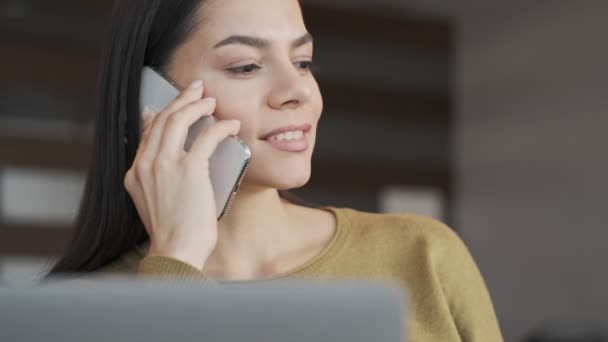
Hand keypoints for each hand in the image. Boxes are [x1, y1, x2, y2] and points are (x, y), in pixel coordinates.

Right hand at [124, 80, 239, 269]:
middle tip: (196, 90)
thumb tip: (170, 158)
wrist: (176, 251)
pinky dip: (221, 126)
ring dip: (197, 105)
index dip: (161, 111)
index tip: (174, 102)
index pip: (147, 131)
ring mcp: (165, 164)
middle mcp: (146, 164)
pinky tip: (231, 125)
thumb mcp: (154, 203)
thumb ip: (157, 178)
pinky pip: (207, 136)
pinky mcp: (189, 168)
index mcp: (135, 172)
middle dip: (181, 99)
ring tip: (211, 101)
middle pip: (162, 118)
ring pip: (179, 119)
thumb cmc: (172, 233)